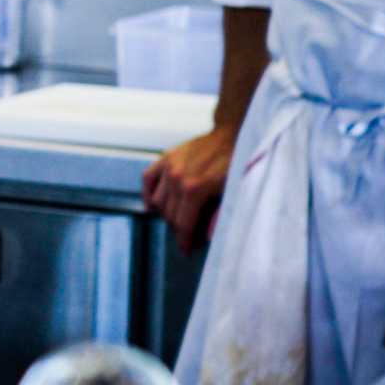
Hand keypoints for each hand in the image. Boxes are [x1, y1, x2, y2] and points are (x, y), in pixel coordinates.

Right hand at [143, 125, 236, 240]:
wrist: (233, 134)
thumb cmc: (237, 163)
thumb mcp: (232, 193)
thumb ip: (218, 216)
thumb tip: (207, 237)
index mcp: (195, 188)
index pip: (183, 224)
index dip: (184, 241)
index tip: (186, 251)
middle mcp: (177, 178)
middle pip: (170, 215)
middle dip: (178, 230)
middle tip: (189, 237)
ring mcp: (169, 166)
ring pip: (157, 201)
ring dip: (166, 214)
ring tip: (179, 220)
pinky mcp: (166, 157)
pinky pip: (148, 179)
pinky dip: (148, 193)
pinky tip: (154, 203)